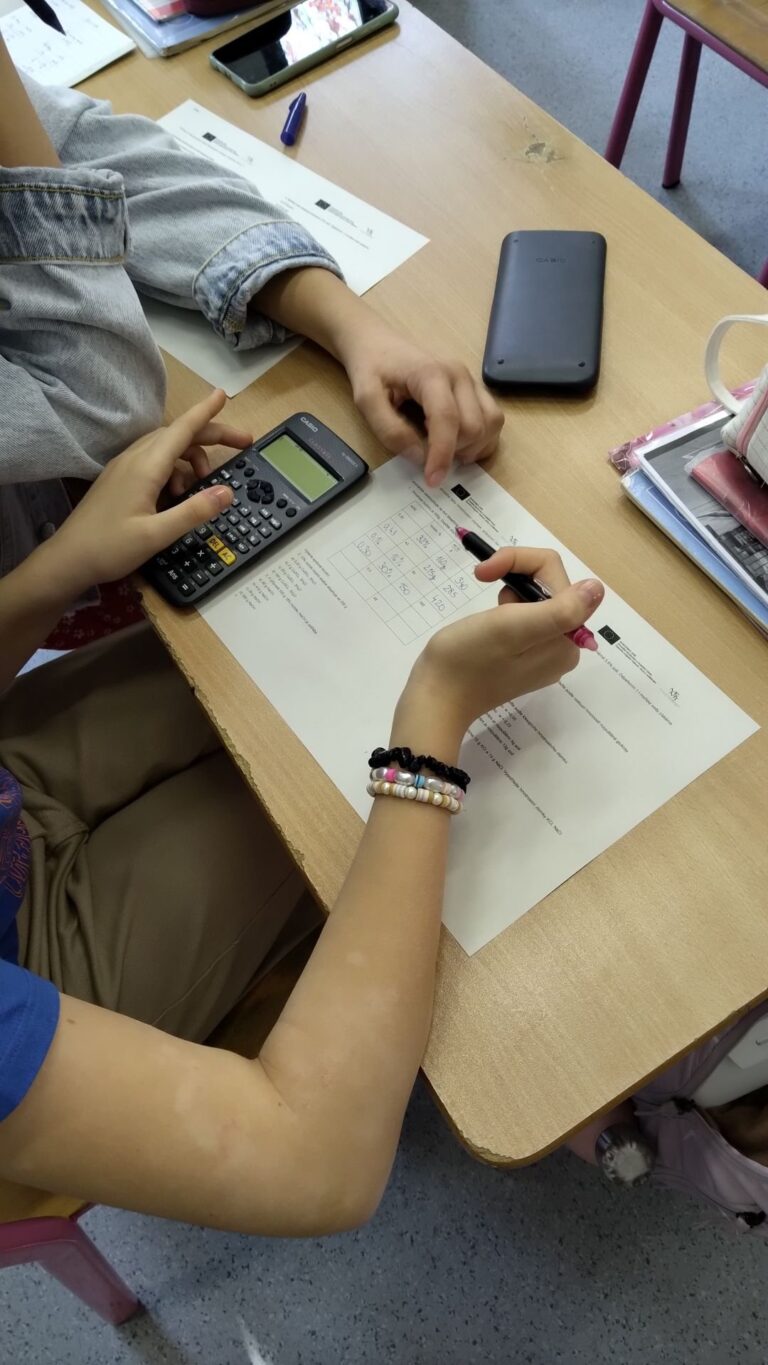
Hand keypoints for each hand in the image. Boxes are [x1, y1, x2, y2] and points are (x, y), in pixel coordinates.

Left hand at [45, 390, 245, 596]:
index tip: (224, 394)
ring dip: (192, 458)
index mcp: (145, 467)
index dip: (206, 412)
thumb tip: (227, 492)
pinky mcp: (120, 479)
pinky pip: (154, 461)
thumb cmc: (109, 548)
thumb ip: (194, 512)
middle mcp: (135, 459)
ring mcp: (125, 467)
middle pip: (179, 435)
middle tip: (243, 444)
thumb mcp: (157, 535)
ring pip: (167, 448)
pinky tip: (177, 497)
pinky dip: (175, 470)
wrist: (68, 559)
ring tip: (204, 485)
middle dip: (211, 436)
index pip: (182, 430)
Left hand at [340, 322, 503, 487]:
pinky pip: (493, 420)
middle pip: (475, 426)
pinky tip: (457, 442)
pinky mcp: (475, 389)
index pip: (448, 419)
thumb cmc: (372, 369)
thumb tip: (419, 457)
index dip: (442, 455)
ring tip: (444, 448)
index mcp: (431, 374)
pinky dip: (481, 439)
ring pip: (492, 423)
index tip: (432, 480)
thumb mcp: (366, 400)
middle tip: (428, 454)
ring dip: (472, 446)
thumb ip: (389, 430)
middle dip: (454, 451)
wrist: (378, 345)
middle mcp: (459, 374)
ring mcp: (471, 380)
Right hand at [401, 548, 604, 735]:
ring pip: (536, 601)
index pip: (556, 578)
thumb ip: (560, 610)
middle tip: (481, 581)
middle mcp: (562, 648)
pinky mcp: (524, 659)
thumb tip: (597, 589)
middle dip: (515, 578)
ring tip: (487, 614)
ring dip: (510, 593)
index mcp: (566, 640)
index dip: (521, 564)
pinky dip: (506, 611)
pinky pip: (526, 619)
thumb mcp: (511, 628)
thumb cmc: (467, 660)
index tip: (485, 572)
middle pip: (549, 588)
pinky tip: (489, 625)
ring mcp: (543, 655)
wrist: (436, 698)